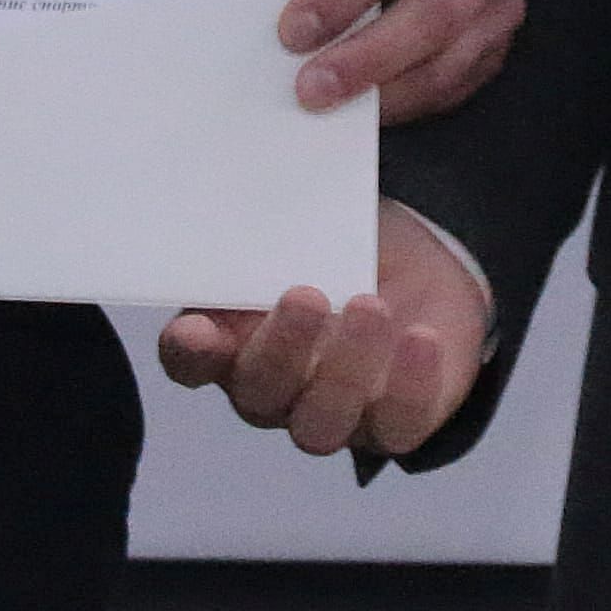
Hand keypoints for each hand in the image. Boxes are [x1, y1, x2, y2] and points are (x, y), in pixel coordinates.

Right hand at [153, 197, 491, 458]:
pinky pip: (397, 427)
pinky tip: (421, 338)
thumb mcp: (310, 228)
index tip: (196, 330)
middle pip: (259, 394)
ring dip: (344, 369)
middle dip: (281, 349)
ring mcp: (333, 415)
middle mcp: (276, 390)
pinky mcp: (394, 425)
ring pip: (320, 424)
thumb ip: (277, 227)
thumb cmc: (344, 248)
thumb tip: (261, 183)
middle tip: (306, 295)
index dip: (189, 352)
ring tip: (370, 307)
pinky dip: (410, 385)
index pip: (191, 361)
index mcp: (234, 341)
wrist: (419, 271)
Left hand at [277, 0, 524, 120]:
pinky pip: (454, 86)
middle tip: (309, 88)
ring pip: (449, 61)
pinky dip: (403, 103)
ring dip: (384, 91)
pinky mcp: (500, 40)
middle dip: (368, 57)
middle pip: (436, 12)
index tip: (293, 30)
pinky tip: (360, 107)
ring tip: (327, 107)